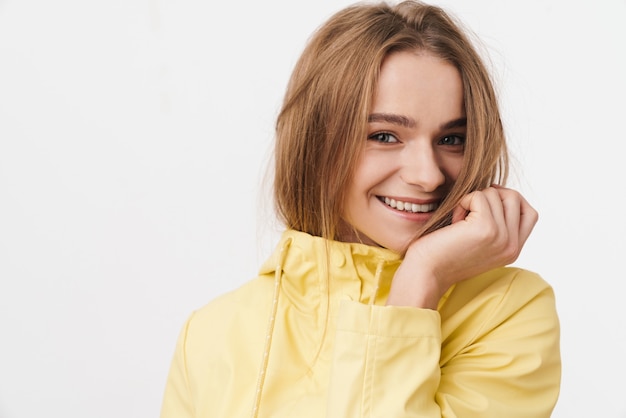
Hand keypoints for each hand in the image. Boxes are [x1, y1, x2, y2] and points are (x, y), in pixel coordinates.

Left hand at [386, 186, 537, 308]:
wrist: (426, 272)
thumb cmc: (444, 253)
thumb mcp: (481, 242)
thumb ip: (498, 224)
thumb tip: (499, 190)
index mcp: (514, 250)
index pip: (530, 213)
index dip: (508, 201)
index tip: (484, 205)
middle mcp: (513, 246)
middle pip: (514, 198)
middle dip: (488, 197)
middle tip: (469, 213)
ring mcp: (502, 237)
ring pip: (496, 194)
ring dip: (472, 200)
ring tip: (459, 221)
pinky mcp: (486, 228)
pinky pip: (479, 196)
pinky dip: (463, 202)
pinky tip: (454, 221)